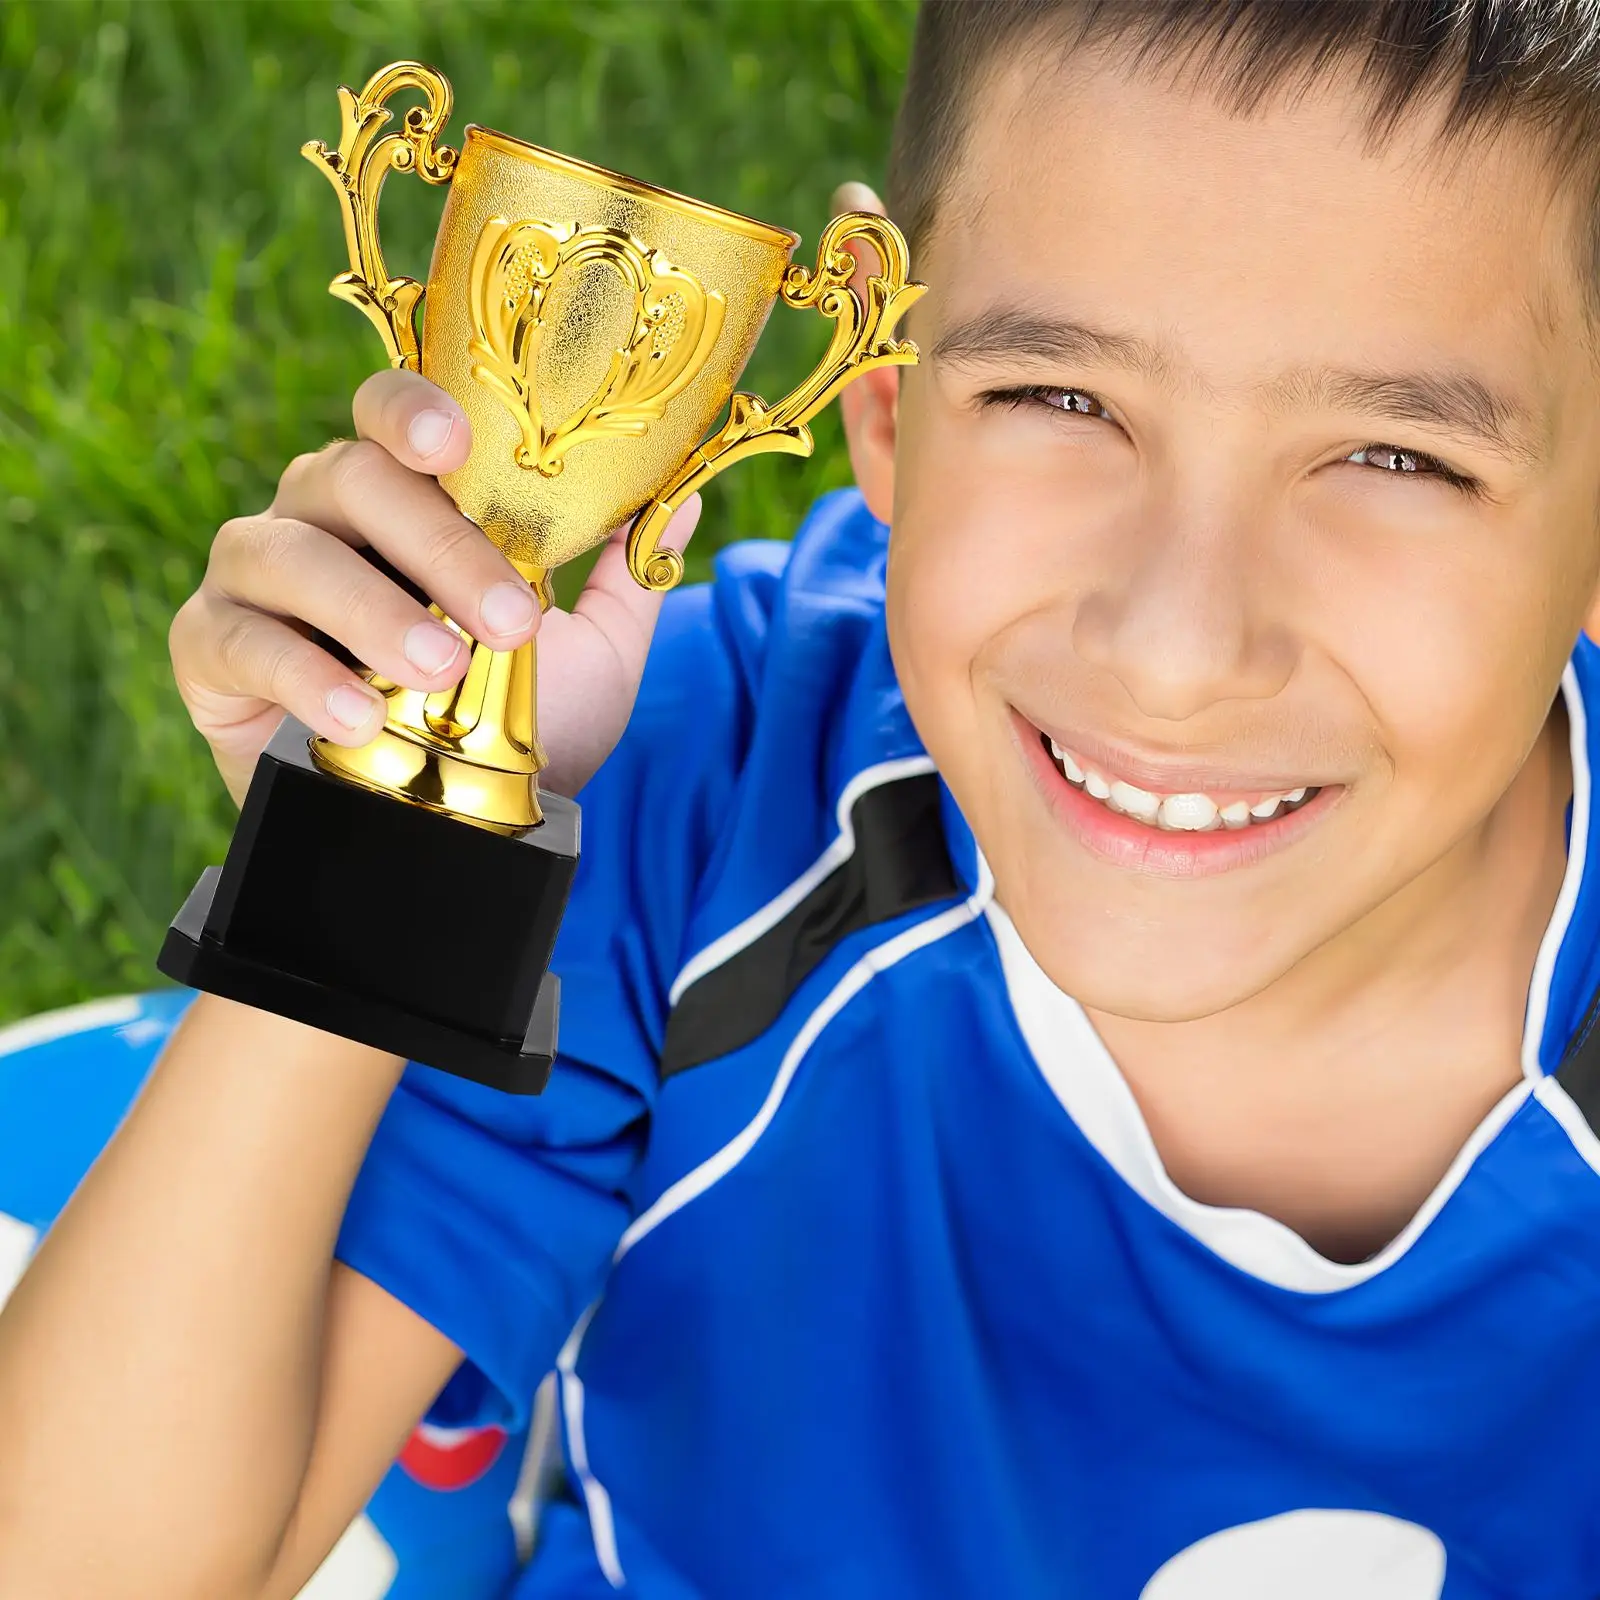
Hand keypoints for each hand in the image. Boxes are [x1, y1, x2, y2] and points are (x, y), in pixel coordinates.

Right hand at [170, 368, 700, 806]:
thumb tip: (681, 498)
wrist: (446, 833)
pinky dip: (299, 675)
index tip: (460, 449)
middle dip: (435, 545)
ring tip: (439, 670)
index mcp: (403, 498)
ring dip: (372, 609)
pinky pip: (237, 639)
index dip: (415, 412)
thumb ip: (627, 577)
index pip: (390, 417)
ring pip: (286, 551)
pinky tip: (357, 716)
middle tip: (506, 620)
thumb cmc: (509, 727)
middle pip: (349, 477)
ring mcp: (255, 577)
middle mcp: (319, 516)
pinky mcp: (210, 649)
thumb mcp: (591, 656)